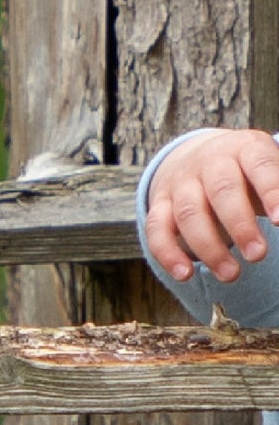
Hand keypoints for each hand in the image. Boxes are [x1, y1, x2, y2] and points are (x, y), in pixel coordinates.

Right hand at [146, 128, 278, 282]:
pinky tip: (185, 275)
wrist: (199, 157)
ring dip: (209, 247)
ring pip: (189, 213)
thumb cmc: (247, 174)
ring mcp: (181, 183)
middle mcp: (210, 161)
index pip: (260, 166)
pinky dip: (168, 254)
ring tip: (230, 275)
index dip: (271, 192)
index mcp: (245, 149)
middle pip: (222, 190)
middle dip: (240, 225)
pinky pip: (157, 229)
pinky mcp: (160, 204)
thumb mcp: (268, 171)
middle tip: (258, 255)